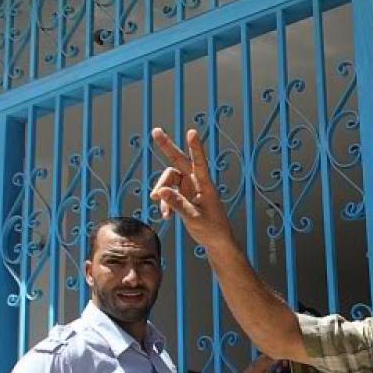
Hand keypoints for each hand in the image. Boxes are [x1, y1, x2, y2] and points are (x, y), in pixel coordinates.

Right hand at [149, 127, 232, 246]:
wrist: (216, 241)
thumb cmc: (212, 229)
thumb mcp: (194, 219)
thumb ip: (178, 205)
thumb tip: (160, 191)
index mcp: (206, 186)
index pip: (200, 163)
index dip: (195, 148)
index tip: (192, 132)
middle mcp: (197, 183)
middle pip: (179, 161)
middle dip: (167, 147)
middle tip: (155, 131)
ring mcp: (189, 188)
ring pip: (169, 180)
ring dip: (161, 191)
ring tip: (158, 205)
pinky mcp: (183, 196)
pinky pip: (168, 193)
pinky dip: (165, 203)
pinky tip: (166, 216)